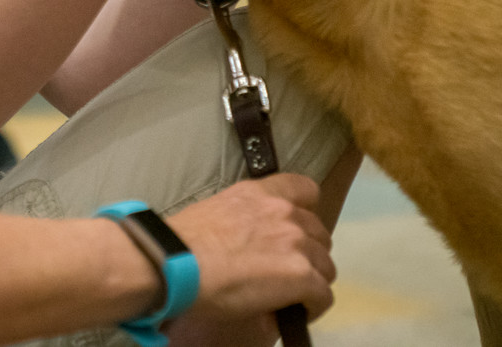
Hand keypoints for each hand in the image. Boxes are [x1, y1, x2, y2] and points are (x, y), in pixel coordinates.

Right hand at [165, 175, 334, 327]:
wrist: (176, 263)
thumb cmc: (183, 242)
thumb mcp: (216, 210)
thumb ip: (245, 216)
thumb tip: (251, 239)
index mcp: (261, 193)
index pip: (306, 189)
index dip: (307, 212)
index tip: (296, 230)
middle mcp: (284, 212)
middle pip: (320, 234)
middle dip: (308, 253)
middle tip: (285, 271)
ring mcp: (296, 243)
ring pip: (325, 267)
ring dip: (310, 281)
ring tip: (288, 296)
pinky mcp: (301, 275)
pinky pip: (323, 296)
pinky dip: (311, 307)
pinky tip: (292, 313)